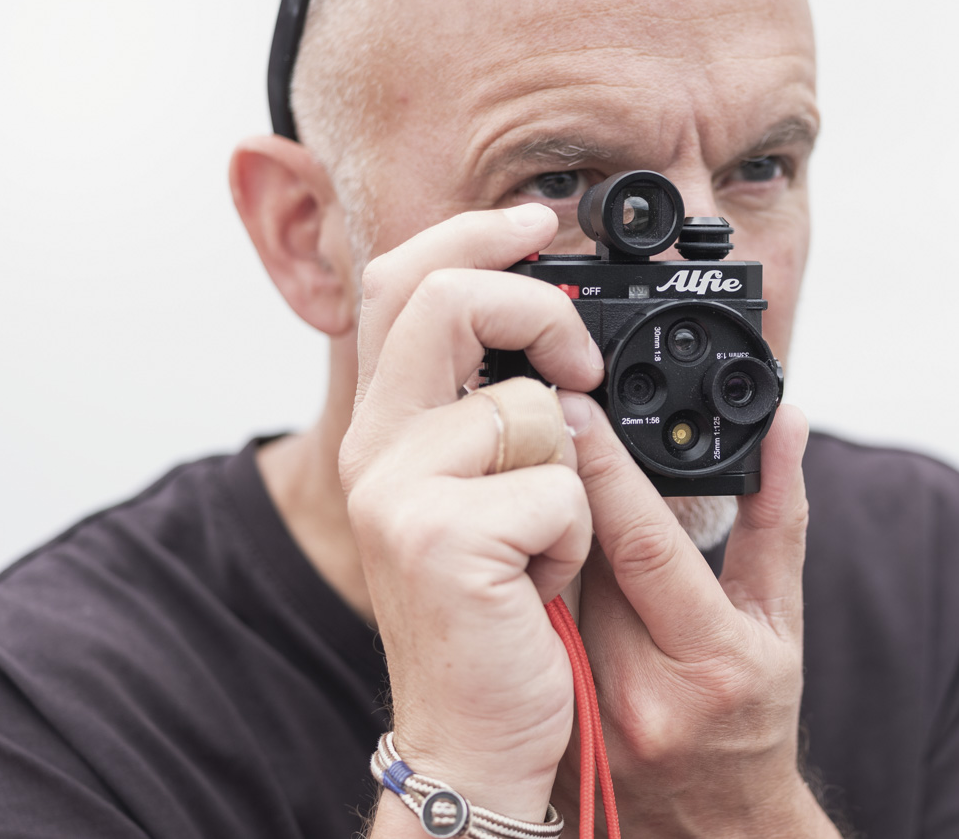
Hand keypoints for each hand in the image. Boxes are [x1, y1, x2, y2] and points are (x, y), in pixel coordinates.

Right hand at [337, 203, 600, 826]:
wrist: (473, 739)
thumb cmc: (495, 620)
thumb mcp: (482, 498)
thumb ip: (490, 409)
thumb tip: (548, 327)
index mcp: (383, 429)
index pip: (402, 284)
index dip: (471, 234)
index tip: (538, 218)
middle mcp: (374, 450)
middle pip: (445, 300)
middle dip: (540, 310)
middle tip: (583, 364)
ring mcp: (400, 491)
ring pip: (529, 405)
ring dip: (571, 479)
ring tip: (544, 543)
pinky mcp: (444, 537)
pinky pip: (559, 485)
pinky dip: (577, 537)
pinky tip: (543, 584)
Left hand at [561, 397, 838, 837]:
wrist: (714, 828)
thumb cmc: (755, 716)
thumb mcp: (782, 617)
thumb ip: (779, 513)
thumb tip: (785, 420)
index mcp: (711, 660)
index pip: (643, 547)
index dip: (604, 471)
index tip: (575, 407)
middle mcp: (642, 692)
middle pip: (584, 560)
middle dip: (572, 492)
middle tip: (557, 429)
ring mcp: (589, 714)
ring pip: (550, 590)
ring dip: (552, 537)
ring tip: (557, 497)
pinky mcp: (550, 721)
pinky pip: (535, 626)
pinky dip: (537, 583)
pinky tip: (537, 560)